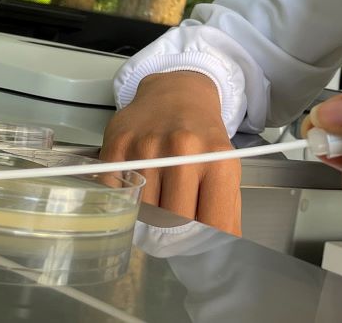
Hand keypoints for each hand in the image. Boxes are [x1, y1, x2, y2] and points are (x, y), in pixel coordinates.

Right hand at [100, 71, 241, 234]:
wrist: (178, 91)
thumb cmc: (202, 133)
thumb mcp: (225, 166)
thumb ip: (225, 209)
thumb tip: (222, 249)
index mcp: (217, 159)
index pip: (211, 223)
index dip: (203, 244)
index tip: (196, 250)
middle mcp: (183, 149)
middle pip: (173, 222)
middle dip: (173, 235)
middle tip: (171, 235)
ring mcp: (147, 146)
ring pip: (142, 211)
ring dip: (146, 219)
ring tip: (154, 207)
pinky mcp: (118, 144)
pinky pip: (115, 193)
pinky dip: (122, 201)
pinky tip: (134, 191)